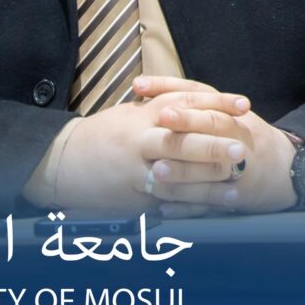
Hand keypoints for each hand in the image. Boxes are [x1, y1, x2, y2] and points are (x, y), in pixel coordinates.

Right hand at [42, 90, 238, 213]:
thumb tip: (198, 99)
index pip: (187, 103)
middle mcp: (140, 140)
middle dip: (215, 145)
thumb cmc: (100, 134)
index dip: (218, 103)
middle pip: (183, 141)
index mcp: (143, 115)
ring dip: (208, 180)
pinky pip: (164, 201)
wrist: (60, 162)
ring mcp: (134, 171)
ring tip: (235, 182)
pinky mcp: (130, 196)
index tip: (245, 106)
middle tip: (242, 149)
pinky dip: (189, 203)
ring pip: (176, 175)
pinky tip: (211, 205)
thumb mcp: (130, 112)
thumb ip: (162, 105)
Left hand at [130, 76, 296, 217]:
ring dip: (183, 170)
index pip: (206, 97)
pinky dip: (188, 206)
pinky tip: (165, 209)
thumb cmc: (254, 141)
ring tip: (156, 172)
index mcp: (235, 117)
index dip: (179, 94)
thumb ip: (204, 107)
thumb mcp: (237, 117)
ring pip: (212, 167)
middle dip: (186, 123)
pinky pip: (212, 202)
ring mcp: (242, 168)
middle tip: (160, 121)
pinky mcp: (240, 196)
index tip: (151, 95)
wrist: (290, 169)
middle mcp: (240, 137)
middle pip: (214, 125)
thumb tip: (159, 98)